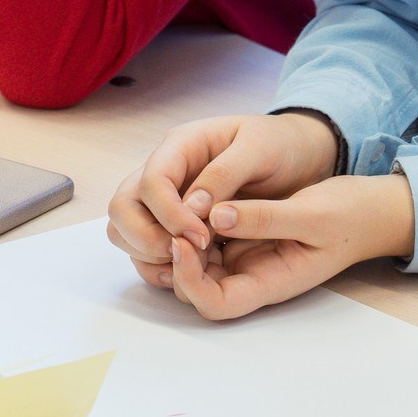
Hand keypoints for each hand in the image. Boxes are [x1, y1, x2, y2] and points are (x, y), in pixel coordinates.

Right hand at [106, 112, 337, 279]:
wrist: (293, 154)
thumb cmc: (278, 145)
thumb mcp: (260, 149)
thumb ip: (225, 174)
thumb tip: (193, 207)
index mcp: (181, 145)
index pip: (152, 181)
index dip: (170, 215)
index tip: (202, 237)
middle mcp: (164, 170)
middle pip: (123, 207)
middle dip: (146, 237)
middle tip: (184, 253)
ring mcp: (165, 196)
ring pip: (124, 229)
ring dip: (146, 253)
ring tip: (186, 265)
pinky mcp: (172, 220)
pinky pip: (145, 246)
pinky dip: (156, 264)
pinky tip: (187, 271)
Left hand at [165, 173, 414, 320]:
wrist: (368, 210)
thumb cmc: (348, 217)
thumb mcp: (310, 213)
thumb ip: (264, 217)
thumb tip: (215, 215)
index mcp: (271, 283)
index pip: (216, 304)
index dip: (190, 280)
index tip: (183, 240)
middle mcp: (254, 276)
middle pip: (197, 288)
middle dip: (179, 258)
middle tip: (176, 216)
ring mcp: (248, 258)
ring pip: (198, 263)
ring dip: (184, 239)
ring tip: (182, 203)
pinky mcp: (246, 238)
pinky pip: (209, 239)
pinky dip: (196, 224)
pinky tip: (195, 197)